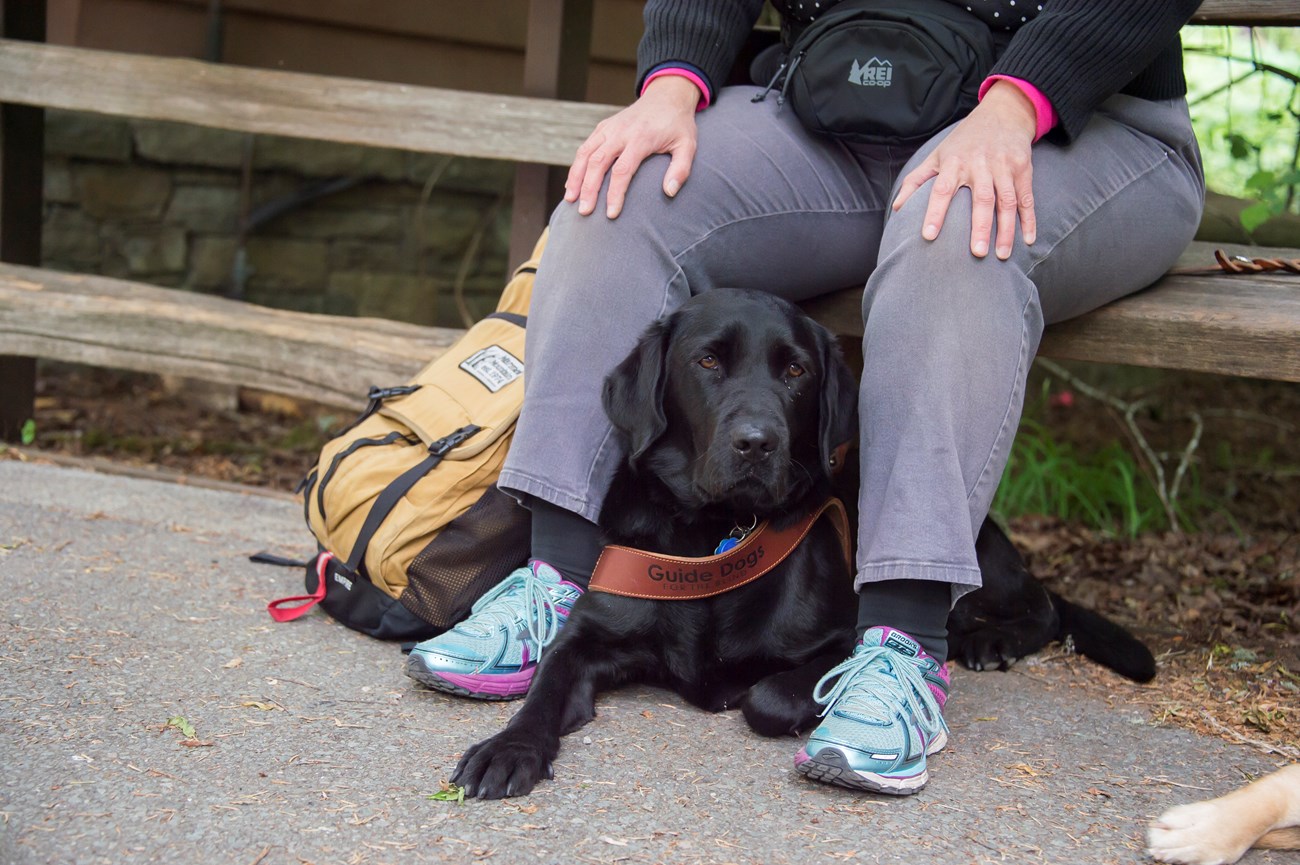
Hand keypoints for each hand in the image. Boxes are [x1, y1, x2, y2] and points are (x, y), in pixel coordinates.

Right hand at [565, 75, 700, 218]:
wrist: (667, 95)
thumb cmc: (677, 125)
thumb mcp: (688, 145)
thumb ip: (681, 169)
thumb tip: (669, 192)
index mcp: (641, 138)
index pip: (623, 170)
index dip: (615, 193)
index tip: (612, 214)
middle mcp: (620, 132)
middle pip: (598, 162)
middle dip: (588, 188)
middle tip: (584, 211)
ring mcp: (609, 128)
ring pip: (585, 153)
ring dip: (575, 177)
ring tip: (570, 200)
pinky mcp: (603, 127)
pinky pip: (585, 147)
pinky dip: (576, 166)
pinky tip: (573, 184)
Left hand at [892, 81, 1038, 259]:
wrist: (1002, 113)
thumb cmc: (963, 142)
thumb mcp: (936, 155)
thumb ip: (916, 181)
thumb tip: (897, 209)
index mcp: (954, 163)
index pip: (941, 189)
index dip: (934, 212)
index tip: (928, 236)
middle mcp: (980, 164)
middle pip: (981, 198)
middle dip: (980, 227)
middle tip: (977, 253)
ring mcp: (1004, 166)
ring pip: (1006, 201)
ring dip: (1006, 229)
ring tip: (1003, 255)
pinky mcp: (1023, 169)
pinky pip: (1027, 198)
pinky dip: (1029, 219)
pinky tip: (1029, 240)